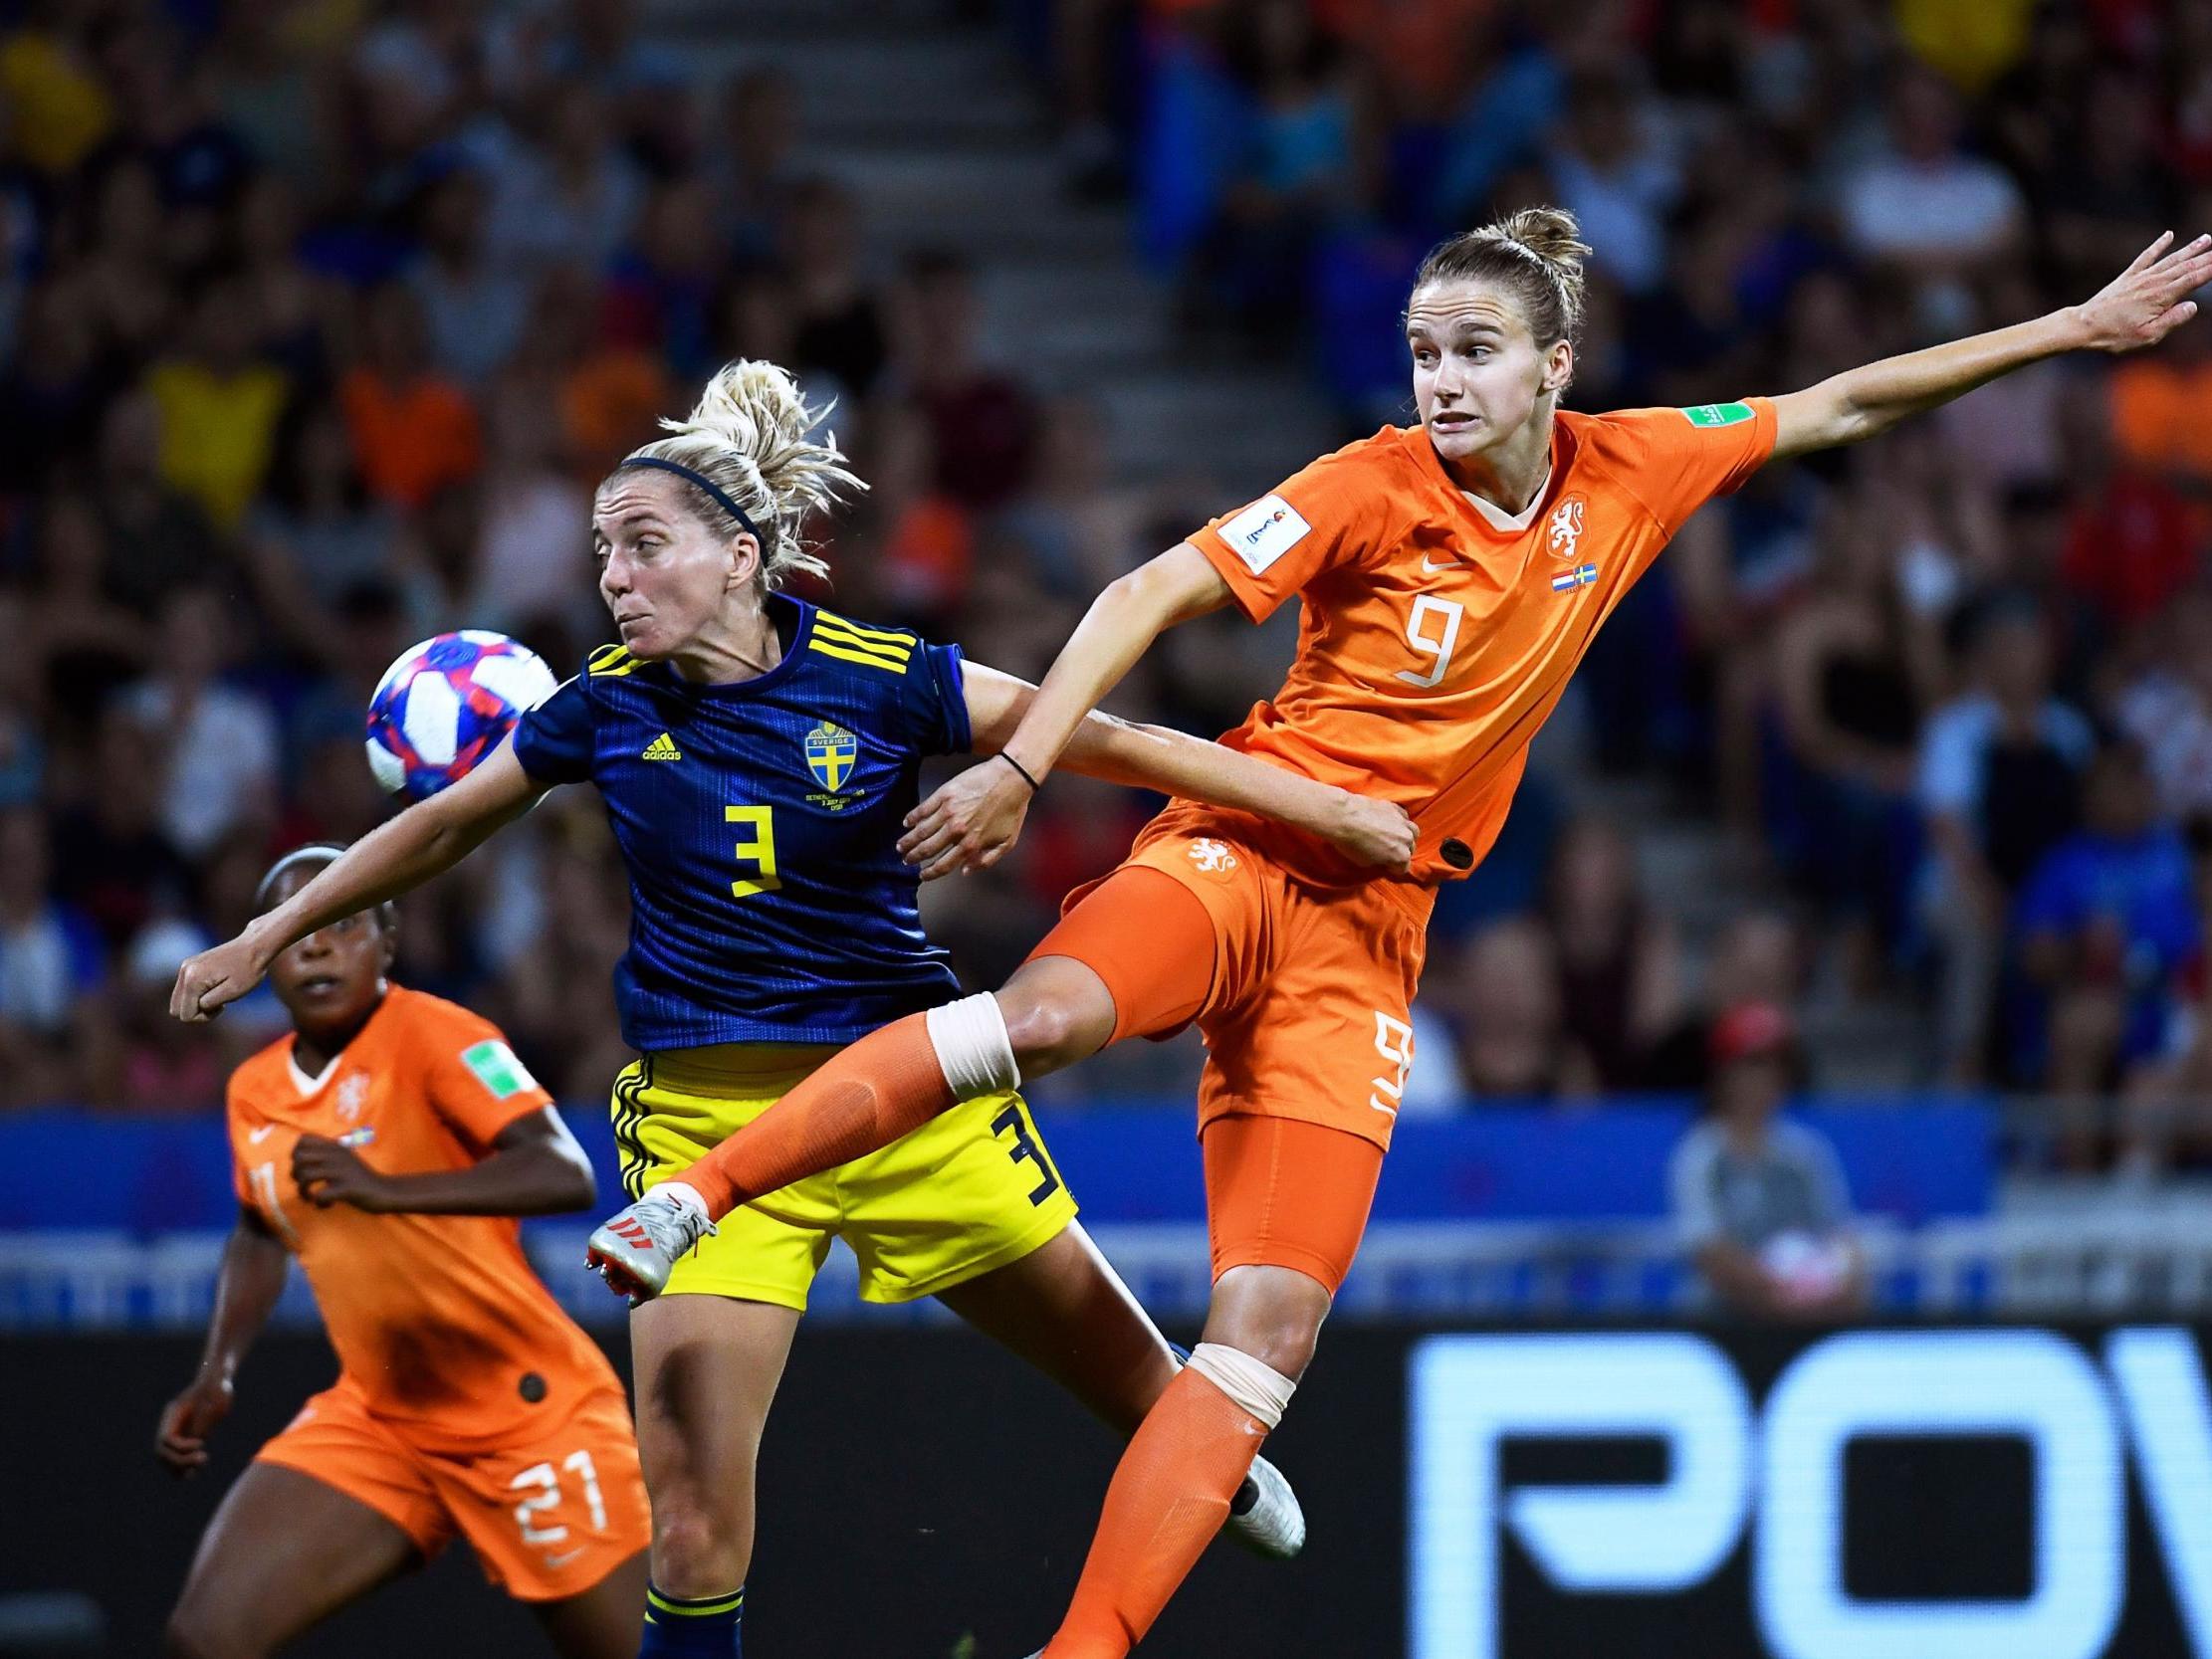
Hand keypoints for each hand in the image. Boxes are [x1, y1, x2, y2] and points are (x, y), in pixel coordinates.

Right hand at [155, 1374, 233, 1477]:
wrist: (218, 1382)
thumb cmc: (217, 1388)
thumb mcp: (215, 1400)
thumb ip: (204, 1419)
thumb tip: (197, 1438)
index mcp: (173, 1414)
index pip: (166, 1438)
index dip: (181, 1447)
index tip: (202, 1443)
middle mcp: (171, 1425)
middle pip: (162, 1451)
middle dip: (179, 1460)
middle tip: (203, 1458)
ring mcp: (177, 1431)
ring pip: (167, 1458)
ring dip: (179, 1467)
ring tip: (197, 1468)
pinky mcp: (187, 1437)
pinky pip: (178, 1457)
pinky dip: (182, 1467)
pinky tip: (193, 1472)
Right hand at [171, 930, 271, 1024]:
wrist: (255, 946)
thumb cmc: (248, 970)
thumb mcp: (232, 992)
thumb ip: (208, 1003)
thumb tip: (191, 1010)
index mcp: (193, 979)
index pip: (185, 1015)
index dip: (204, 1017)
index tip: (222, 1006)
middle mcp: (184, 972)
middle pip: (176, 1009)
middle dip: (197, 1012)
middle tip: (219, 1003)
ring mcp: (185, 967)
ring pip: (179, 1000)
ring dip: (197, 1003)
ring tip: (219, 993)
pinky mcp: (190, 965)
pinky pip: (185, 990)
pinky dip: (197, 994)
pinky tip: (216, 986)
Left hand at [292, 1135, 395, 1211]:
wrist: (386, 1191)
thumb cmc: (360, 1178)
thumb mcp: (345, 1159)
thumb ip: (326, 1155)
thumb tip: (299, 1159)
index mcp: (335, 1147)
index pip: (303, 1140)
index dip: (296, 1154)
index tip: (304, 1168)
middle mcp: (337, 1156)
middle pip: (299, 1157)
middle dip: (295, 1174)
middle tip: (306, 1185)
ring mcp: (342, 1171)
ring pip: (305, 1176)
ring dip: (303, 1191)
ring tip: (312, 1198)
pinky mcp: (347, 1188)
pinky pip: (320, 1195)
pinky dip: (319, 1204)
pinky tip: (327, 1205)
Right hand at [897, 757, 1035, 879]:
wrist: (1012, 778)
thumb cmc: (1012, 810)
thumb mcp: (1007, 842)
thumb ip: (986, 860)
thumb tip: (965, 871)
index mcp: (971, 844)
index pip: (944, 864)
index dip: (930, 873)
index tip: (922, 875)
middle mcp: (956, 830)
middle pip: (927, 849)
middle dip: (914, 857)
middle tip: (906, 860)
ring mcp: (948, 812)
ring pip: (921, 831)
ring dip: (908, 841)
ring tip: (900, 846)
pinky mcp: (944, 794)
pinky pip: (923, 809)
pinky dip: (912, 817)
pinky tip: (906, 823)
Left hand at [1320, 791, 1416, 870]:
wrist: (1343, 817)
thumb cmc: (1351, 842)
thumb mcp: (1364, 863)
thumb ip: (1379, 862)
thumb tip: (1381, 860)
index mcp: (1400, 856)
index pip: (1403, 868)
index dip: (1393, 869)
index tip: (1385, 866)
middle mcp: (1406, 839)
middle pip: (1409, 850)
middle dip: (1400, 852)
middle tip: (1385, 851)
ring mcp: (1402, 822)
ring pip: (1412, 832)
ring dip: (1404, 836)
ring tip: (1392, 837)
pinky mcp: (1395, 808)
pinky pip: (1404, 817)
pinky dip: (1399, 821)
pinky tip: (1389, 822)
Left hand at [2072, 232, 2211, 353]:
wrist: (2083, 326)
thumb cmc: (2114, 336)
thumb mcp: (2147, 336)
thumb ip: (2172, 320)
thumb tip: (2193, 306)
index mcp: (2162, 297)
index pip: (2194, 279)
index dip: (2211, 269)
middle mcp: (2153, 282)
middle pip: (2186, 266)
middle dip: (2207, 256)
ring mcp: (2140, 277)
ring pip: (2170, 259)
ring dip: (2190, 248)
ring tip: (2207, 238)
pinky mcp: (2127, 277)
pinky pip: (2146, 257)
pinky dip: (2158, 245)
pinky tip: (2168, 235)